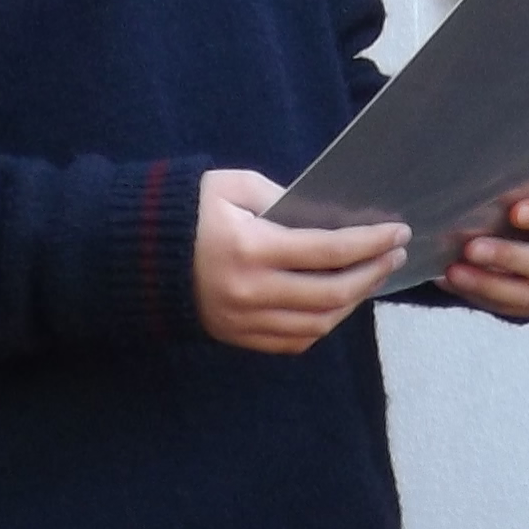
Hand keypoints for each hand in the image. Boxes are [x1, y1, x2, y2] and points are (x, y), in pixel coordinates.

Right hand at [194, 168, 404, 355]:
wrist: (131, 255)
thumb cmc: (184, 210)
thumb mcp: (230, 185)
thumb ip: (280, 195)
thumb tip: (323, 214)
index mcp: (251, 247)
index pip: (328, 251)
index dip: (369, 242)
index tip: (397, 232)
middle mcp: (251, 291)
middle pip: (331, 294)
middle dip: (371, 273)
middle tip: (393, 255)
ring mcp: (243, 321)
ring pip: (317, 325)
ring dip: (351, 303)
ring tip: (369, 278)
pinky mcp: (236, 337)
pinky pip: (293, 343)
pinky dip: (321, 326)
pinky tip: (335, 305)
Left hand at [442, 190, 528, 321]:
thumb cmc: (528, 199)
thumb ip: (517, 185)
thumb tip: (482, 178)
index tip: (515, 212)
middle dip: (507, 256)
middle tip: (472, 248)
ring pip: (526, 293)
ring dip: (487, 283)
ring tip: (454, 271)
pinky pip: (506, 306)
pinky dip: (476, 293)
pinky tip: (450, 280)